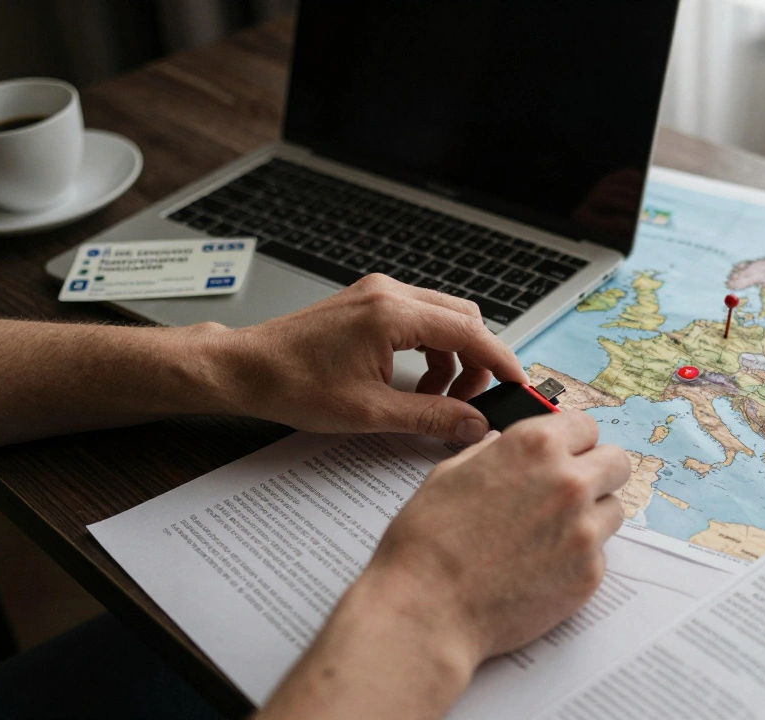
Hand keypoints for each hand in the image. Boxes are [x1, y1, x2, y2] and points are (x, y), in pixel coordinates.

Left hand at [217, 273, 527, 442]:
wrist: (245, 369)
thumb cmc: (292, 384)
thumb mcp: (370, 412)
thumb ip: (432, 417)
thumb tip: (473, 426)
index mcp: (393, 314)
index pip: (471, 331)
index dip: (501, 361)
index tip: (518, 384)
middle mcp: (390, 293)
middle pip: (464, 319)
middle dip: (477, 360)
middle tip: (472, 400)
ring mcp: (378, 294)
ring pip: (443, 318)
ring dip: (453, 357)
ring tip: (438, 397)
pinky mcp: (369, 302)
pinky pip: (419, 319)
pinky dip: (430, 349)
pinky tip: (416, 381)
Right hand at [257, 411, 630, 719]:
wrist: (428, 609)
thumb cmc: (428, 542)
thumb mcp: (450, 473)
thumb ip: (494, 453)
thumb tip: (506, 447)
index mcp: (534, 446)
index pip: (585, 426)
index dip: (572, 440)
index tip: (565, 453)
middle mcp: (568, 482)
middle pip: (616, 462)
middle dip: (596, 471)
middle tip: (570, 490)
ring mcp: (584, 531)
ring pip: (613, 509)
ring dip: (591, 515)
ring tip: (551, 532)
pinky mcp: (589, 574)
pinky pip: (599, 554)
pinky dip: (577, 558)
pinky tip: (541, 566)